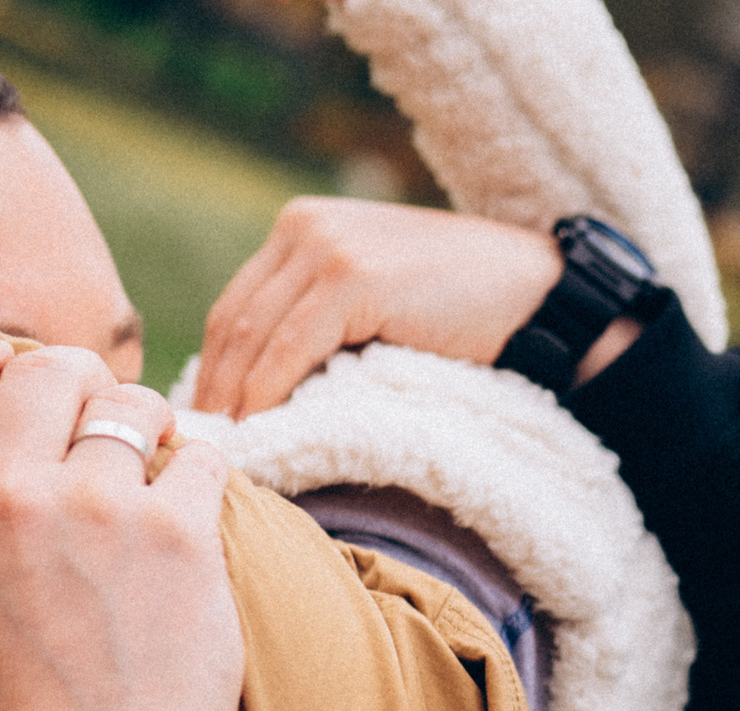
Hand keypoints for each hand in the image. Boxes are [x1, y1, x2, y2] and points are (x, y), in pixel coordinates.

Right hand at [0, 322, 242, 710]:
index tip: (4, 361)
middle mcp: (7, 489)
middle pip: (48, 366)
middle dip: (77, 378)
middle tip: (96, 415)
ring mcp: (97, 505)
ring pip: (130, 399)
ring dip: (144, 418)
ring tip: (151, 452)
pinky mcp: (181, 533)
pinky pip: (202, 454)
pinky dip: (203, 466)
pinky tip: (198, 495)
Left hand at [192, 199, 642, 417]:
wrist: (537, 297)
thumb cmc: (466, 313)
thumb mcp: (378, 300)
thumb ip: (324, 319)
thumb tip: (266, 388)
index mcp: (304, 226)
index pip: (236, 306)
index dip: (214, 369)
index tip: (206, 426)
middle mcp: (304, 226)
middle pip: (232, 321)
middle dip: (213, 389)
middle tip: (203, 451)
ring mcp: (326, 246)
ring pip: (251, 336)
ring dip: (233, 400)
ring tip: (226, 454)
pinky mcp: (351, 277)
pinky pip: (288, 349)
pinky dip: (266, 395)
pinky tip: (260, 432)